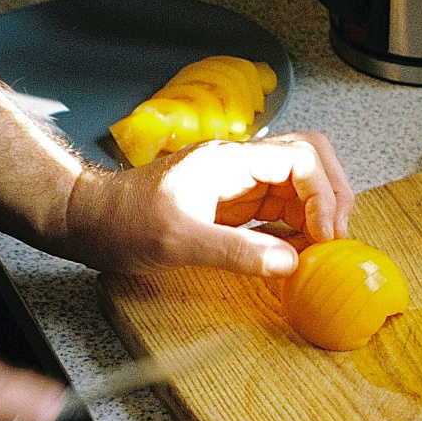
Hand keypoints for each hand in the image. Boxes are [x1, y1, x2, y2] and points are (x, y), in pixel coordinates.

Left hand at [63, 131, 354, 276]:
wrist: (87, 220)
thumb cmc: (121, 223)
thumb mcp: (179, 242)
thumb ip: (238, 252)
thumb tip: (290, 263)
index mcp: (231, 160)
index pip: (302, 157)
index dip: (324, 195)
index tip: (325, 235)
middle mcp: (240, 163)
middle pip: (311, 159)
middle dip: (333, 195)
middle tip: (335, 237)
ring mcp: (238, 182)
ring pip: (300, 184)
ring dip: (318, 213)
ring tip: (318, 250)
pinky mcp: (233, 203)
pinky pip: (280, 208)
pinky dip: (297, 228)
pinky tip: (294, 254)